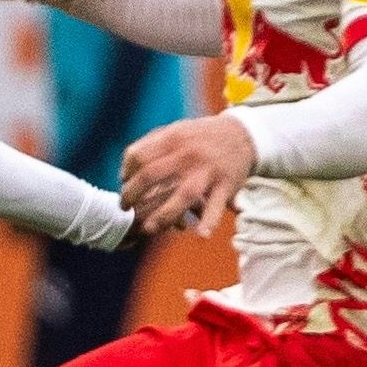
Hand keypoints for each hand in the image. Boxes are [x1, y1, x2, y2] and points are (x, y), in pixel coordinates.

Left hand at [120, 115, 254, 236]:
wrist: (242, 134)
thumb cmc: (200, 137)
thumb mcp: (175, 131)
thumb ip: (149, 146)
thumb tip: (124, 173)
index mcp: (173, 138)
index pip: (139, 156)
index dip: (126, 172)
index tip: (123, 183)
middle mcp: (188, 154)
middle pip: (152, 175)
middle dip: (132, 195)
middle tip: (126, 207)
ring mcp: (208, 170)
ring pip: (183, 195)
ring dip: (163, 214)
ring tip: (148, 228)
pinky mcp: (226, 185)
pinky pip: (217, 205)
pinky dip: (210, 221)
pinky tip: (201, 235)